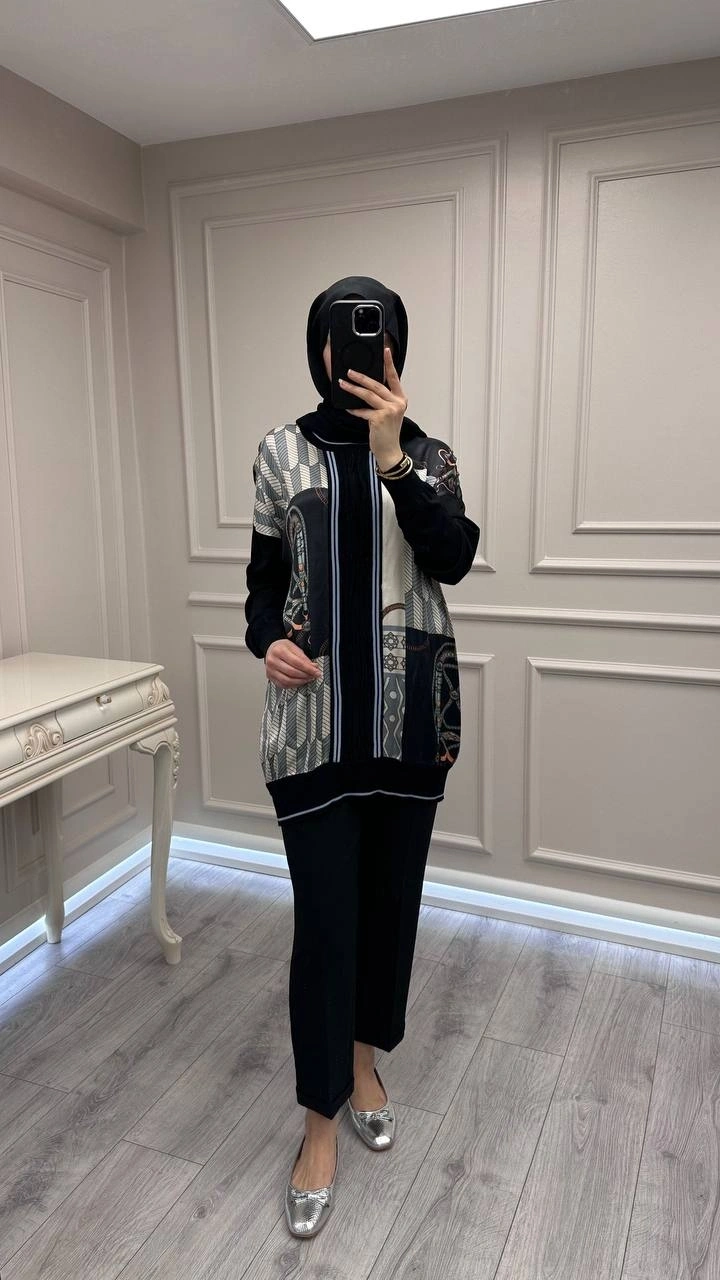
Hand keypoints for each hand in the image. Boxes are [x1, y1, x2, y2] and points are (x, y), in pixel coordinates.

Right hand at [265, 639, 320, 688]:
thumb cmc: (282, 647)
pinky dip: (294, 685)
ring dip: (300, 681)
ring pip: (288, 680)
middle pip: (292, 672)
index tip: (317, 672)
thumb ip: (303, 657)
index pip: (297, 662)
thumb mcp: (293, 647)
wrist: (270, 650)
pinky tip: (299, 681)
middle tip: (314, 676)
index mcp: (279, 651)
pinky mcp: (270, 677)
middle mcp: (272, 661)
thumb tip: (313, 667)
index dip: (309, 669)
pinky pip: (283, 685)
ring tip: (308, 679)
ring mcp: (270, 670)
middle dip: (306, 675)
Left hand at [339, 345, 406, 470]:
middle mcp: (397, 403)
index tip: (385, 351)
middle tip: (349, 371)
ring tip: (343, 384)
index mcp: (400, 399)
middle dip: (361, 376)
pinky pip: (363, 410)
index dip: (389, 363)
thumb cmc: (387, 432)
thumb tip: (366, 388)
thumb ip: (382, 400)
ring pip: (368, 394)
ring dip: (353, 388)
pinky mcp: (379, 418)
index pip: (394, 377)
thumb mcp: (389, 413)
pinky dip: (354, 410)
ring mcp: (389, 410)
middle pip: (377, 385)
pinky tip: (348, 408)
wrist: (389, 450)